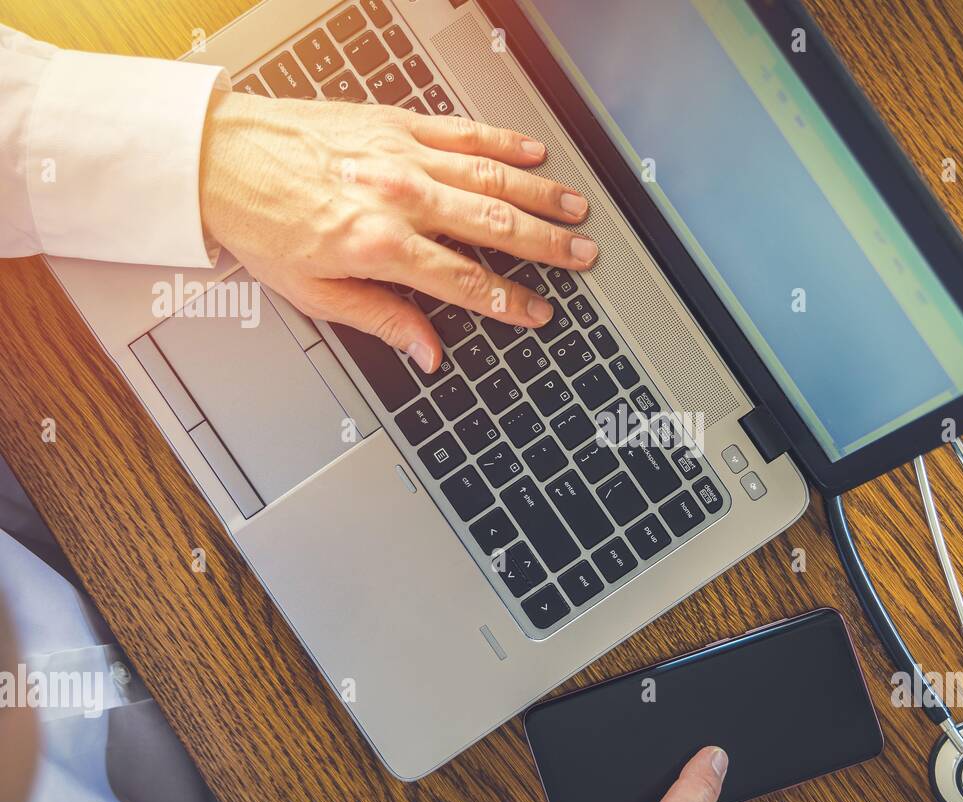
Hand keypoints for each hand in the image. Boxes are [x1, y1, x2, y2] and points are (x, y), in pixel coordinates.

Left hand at [198, 91, 597, 372]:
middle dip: (546, 246)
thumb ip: (380, 320)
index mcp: (378, 246)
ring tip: (574, 209)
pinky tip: (531, 154)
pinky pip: (461, 132)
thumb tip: (426, 353)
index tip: (538, 312)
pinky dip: (501, 143)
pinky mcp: (395, 123)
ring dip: (539, 195)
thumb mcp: (313, 293)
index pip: (464, 282)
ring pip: (489, 177)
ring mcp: (401, 156)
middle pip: (494, 226)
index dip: (509, 302)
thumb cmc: (258, 221)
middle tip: (582, 257)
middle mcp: (398, 198)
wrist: (217, 155)